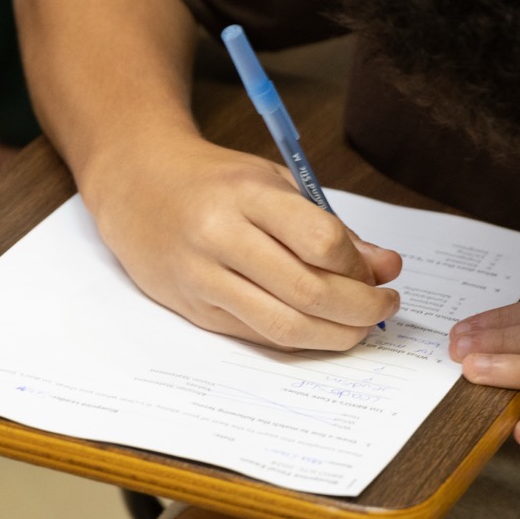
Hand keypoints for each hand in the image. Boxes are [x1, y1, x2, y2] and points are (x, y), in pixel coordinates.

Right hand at [88, 135, 400, 350]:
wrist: (134, 184)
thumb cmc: (212, 180)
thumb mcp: (274, 182)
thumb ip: (328, 226)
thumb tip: (384, 267)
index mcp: (247, 194)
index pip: (321, 241)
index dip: (360, 266)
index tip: (378, 271)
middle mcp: (221, 237)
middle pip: (308, 291)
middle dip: (361, 309)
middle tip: (384, 306)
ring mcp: (203, 278)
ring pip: (283, 326)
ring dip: (335, 334)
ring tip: (360, 325)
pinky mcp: (194, 310)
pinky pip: (259, 335)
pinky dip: (300, 338)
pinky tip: (321, 328)